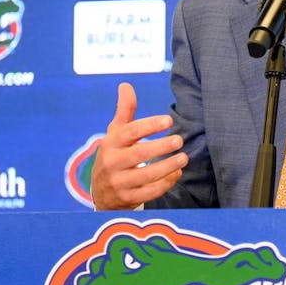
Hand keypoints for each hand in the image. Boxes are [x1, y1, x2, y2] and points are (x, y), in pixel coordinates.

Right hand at [89, 83, 187, 209]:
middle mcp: (112, 163)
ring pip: (146, 175)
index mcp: (110, 143)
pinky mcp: (127, 199)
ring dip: (167, 167)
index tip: (168, 120)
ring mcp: (119, 183)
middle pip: (138, 154)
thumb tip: (126, 85)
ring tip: (183, 158)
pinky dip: (165, 183)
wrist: (101, 193)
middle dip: (160, 147)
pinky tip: (177, 173)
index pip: (129, 132)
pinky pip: (149, 192)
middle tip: (179, 140)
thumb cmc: (114, 155)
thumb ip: (124, 111)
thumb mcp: (115, 134)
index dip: (149, 125)